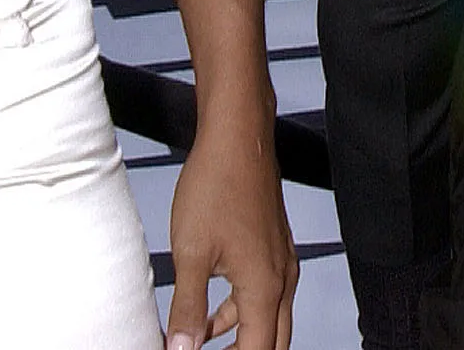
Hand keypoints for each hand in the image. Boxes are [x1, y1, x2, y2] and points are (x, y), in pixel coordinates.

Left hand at [166, 104, 294, 349]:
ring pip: (268, 318)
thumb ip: (188, 309)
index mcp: (266, 287)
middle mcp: (282, 278)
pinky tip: (211, 311)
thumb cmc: (217, 183)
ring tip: (200, 344)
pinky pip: (263, 293)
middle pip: (273, 342)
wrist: (236, 135)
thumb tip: (181, 348)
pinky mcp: (272, 245)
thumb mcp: (191, 254)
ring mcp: (280, 260)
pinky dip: (240, 310)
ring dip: (239, 336)